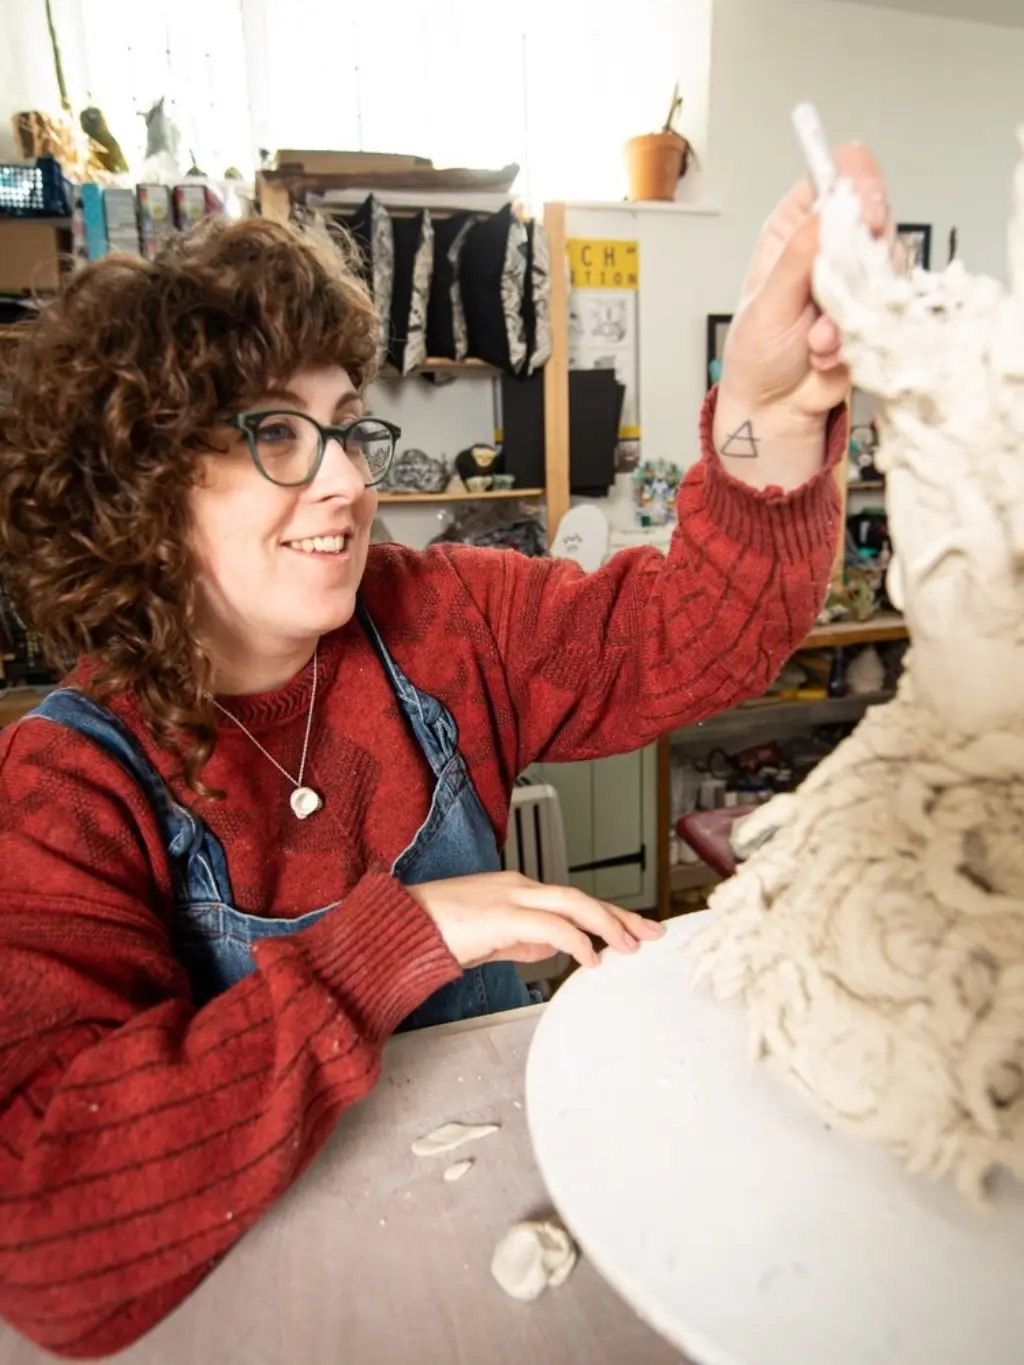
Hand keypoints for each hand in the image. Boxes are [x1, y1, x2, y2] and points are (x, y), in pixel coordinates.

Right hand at [408, 870, 664, 969]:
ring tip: (629, 945)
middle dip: (620, 915)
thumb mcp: (489, 939)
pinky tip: (589, 957)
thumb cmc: (435, 931)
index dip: (606, 914)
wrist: (400, 926)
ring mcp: (510, 897)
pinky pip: (550, 925)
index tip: (633, 929)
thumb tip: (552, 951)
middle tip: (651, 932)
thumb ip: (521, 942)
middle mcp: (518, 887)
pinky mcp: (501, 914)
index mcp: (516, 890)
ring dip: (606, 924)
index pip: (572, 900)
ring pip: (572, 903)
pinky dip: (576, 940)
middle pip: (581, 897)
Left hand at [714, 143, 891, 488]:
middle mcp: (829, 246)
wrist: (774, 409)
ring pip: (889, 261)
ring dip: (854, 305)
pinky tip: (826, 353)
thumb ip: (800, 256)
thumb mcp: (768, 303)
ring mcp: (858, 277)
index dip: (855, 182)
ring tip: (816, 339)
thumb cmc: (757, 355)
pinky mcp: (875, 309)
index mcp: (794, 229)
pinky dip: (858, 333)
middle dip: (863, 251)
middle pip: (875, 213)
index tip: (863, 206)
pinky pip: (889, 306)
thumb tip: (829, 208)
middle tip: (841, 284)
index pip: (833, 177)